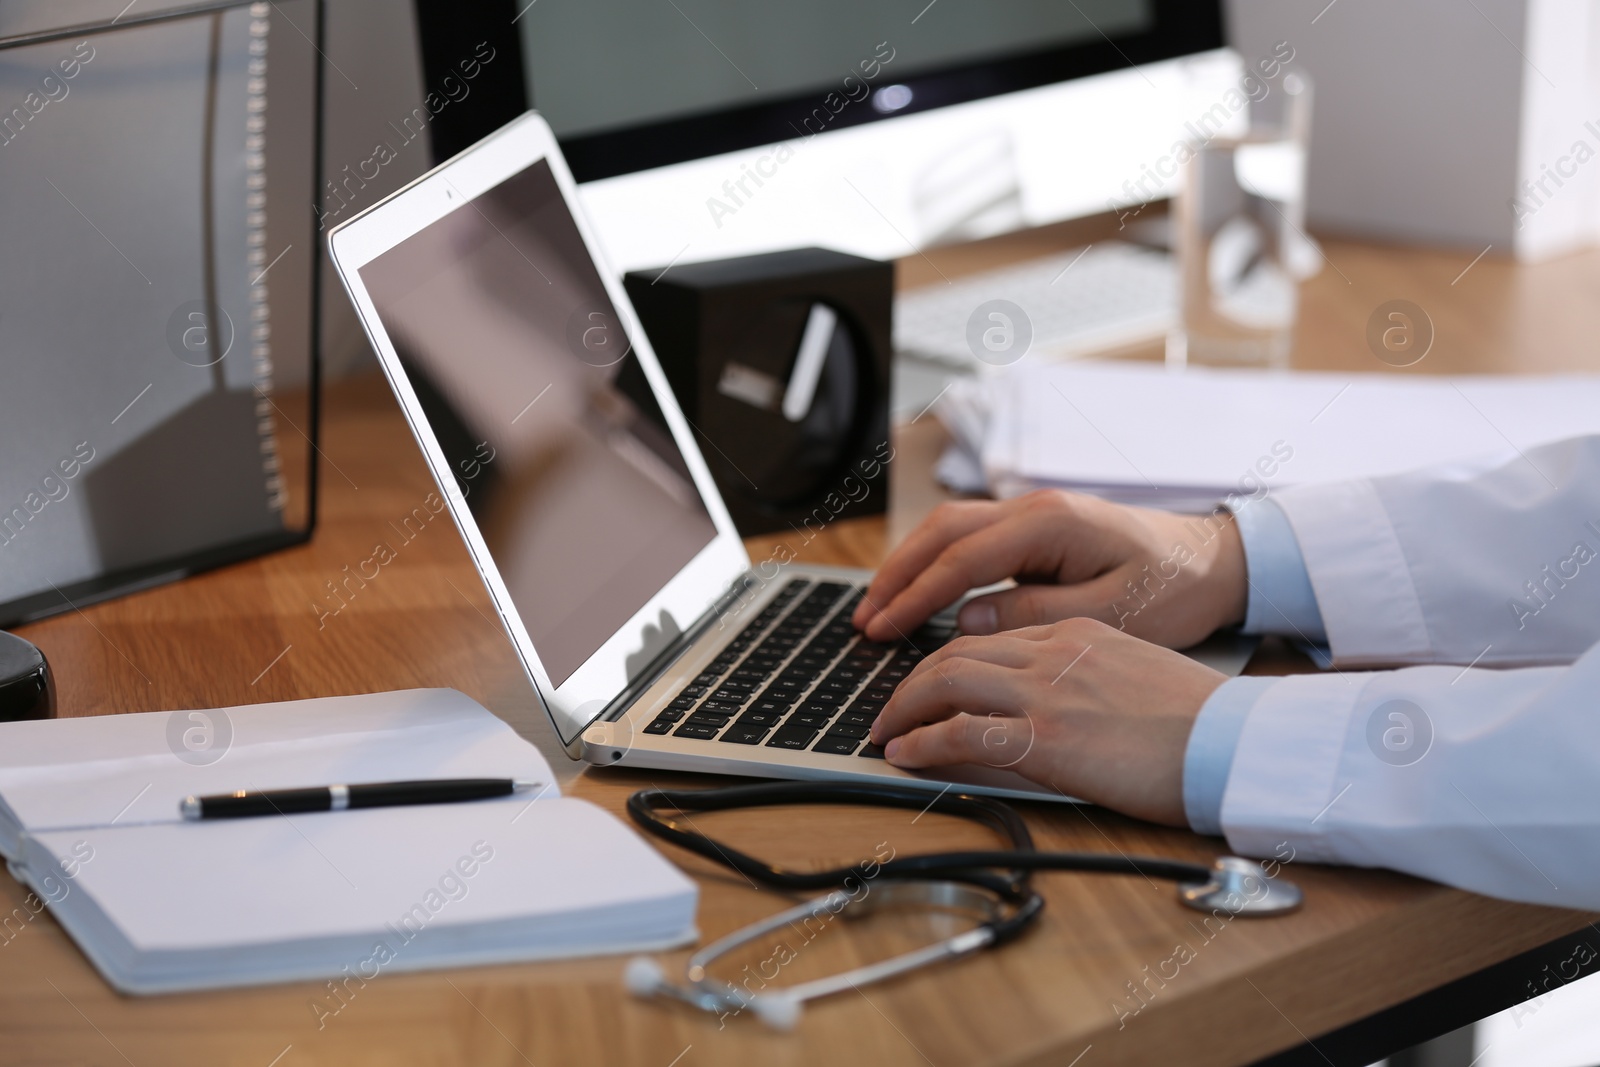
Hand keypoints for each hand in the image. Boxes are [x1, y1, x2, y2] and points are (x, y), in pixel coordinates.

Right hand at [852, 490, 1246, 649]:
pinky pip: (969, 540)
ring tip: (879, 610)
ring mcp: (1033, 516)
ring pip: (949, 529)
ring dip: (910, 566)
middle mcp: (1034, 509)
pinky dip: (935, 564)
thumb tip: (970, 621)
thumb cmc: (1175, 589)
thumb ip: (1038, 615)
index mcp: (1052, 524)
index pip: (963, 558)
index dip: (917, 595)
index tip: (882, 628)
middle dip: (897, 575)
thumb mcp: (1113, 614)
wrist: (1217, 560)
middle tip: (864, 620)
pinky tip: (920, 595)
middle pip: (942, 531)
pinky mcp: (1035, 532)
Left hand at [868, 618, 1226, 825]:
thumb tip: (1049, 703)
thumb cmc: (1199, 721)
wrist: (1237, 742)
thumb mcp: (1133, 673)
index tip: (925, 684)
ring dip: (904, 709)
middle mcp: (1054, 653)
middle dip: (911, 683)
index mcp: (1076, 633)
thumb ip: (1083, 675)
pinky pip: (962, 734)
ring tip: (885, 732)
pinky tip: (905, 755)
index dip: (944, 661)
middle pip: (955, 653)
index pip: (988, 636)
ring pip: (947, 682)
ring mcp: (1047, 693)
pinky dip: (922, 742)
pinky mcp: (1046, 739)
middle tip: (889, 710)